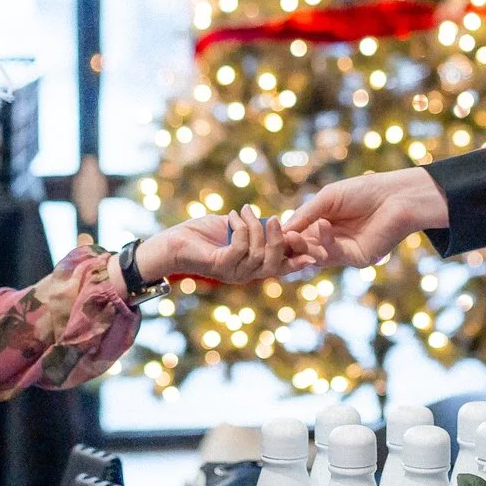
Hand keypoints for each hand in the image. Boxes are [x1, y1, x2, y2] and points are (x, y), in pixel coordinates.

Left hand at [136, 205, 304, 285]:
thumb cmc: (203, 234)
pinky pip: (241, 246)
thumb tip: (273, 222)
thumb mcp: (236, 229)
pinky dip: (240, 227)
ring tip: (244, 211)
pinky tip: (232, 217)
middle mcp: (244, 273)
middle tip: (272, 217)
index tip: (311, 253)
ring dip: (254, 226)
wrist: (173, 242)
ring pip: (259, 253)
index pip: (280, 268)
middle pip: (274, 263)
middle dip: (278, 239)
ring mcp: (232, 272)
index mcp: (251, 266)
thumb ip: (255, 229)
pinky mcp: (220, 265)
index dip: (296, 262)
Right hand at [285, 167, 447, 269]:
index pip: (297, 235)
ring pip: (315, 256)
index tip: (269, 233)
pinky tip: (323, 225)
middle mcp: (331, 241)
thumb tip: (281, 230)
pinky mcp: (357, 258)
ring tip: (295, 235)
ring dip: (304, 246)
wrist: (396, 196)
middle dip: (290, 245)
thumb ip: (305, 214)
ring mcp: (343, 251)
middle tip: (279, 239)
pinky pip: (334, 254)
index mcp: (322, 224)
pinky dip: (325, 241)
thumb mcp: (327, 198)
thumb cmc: (363, 191)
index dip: (284, 236)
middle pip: (303, 250)